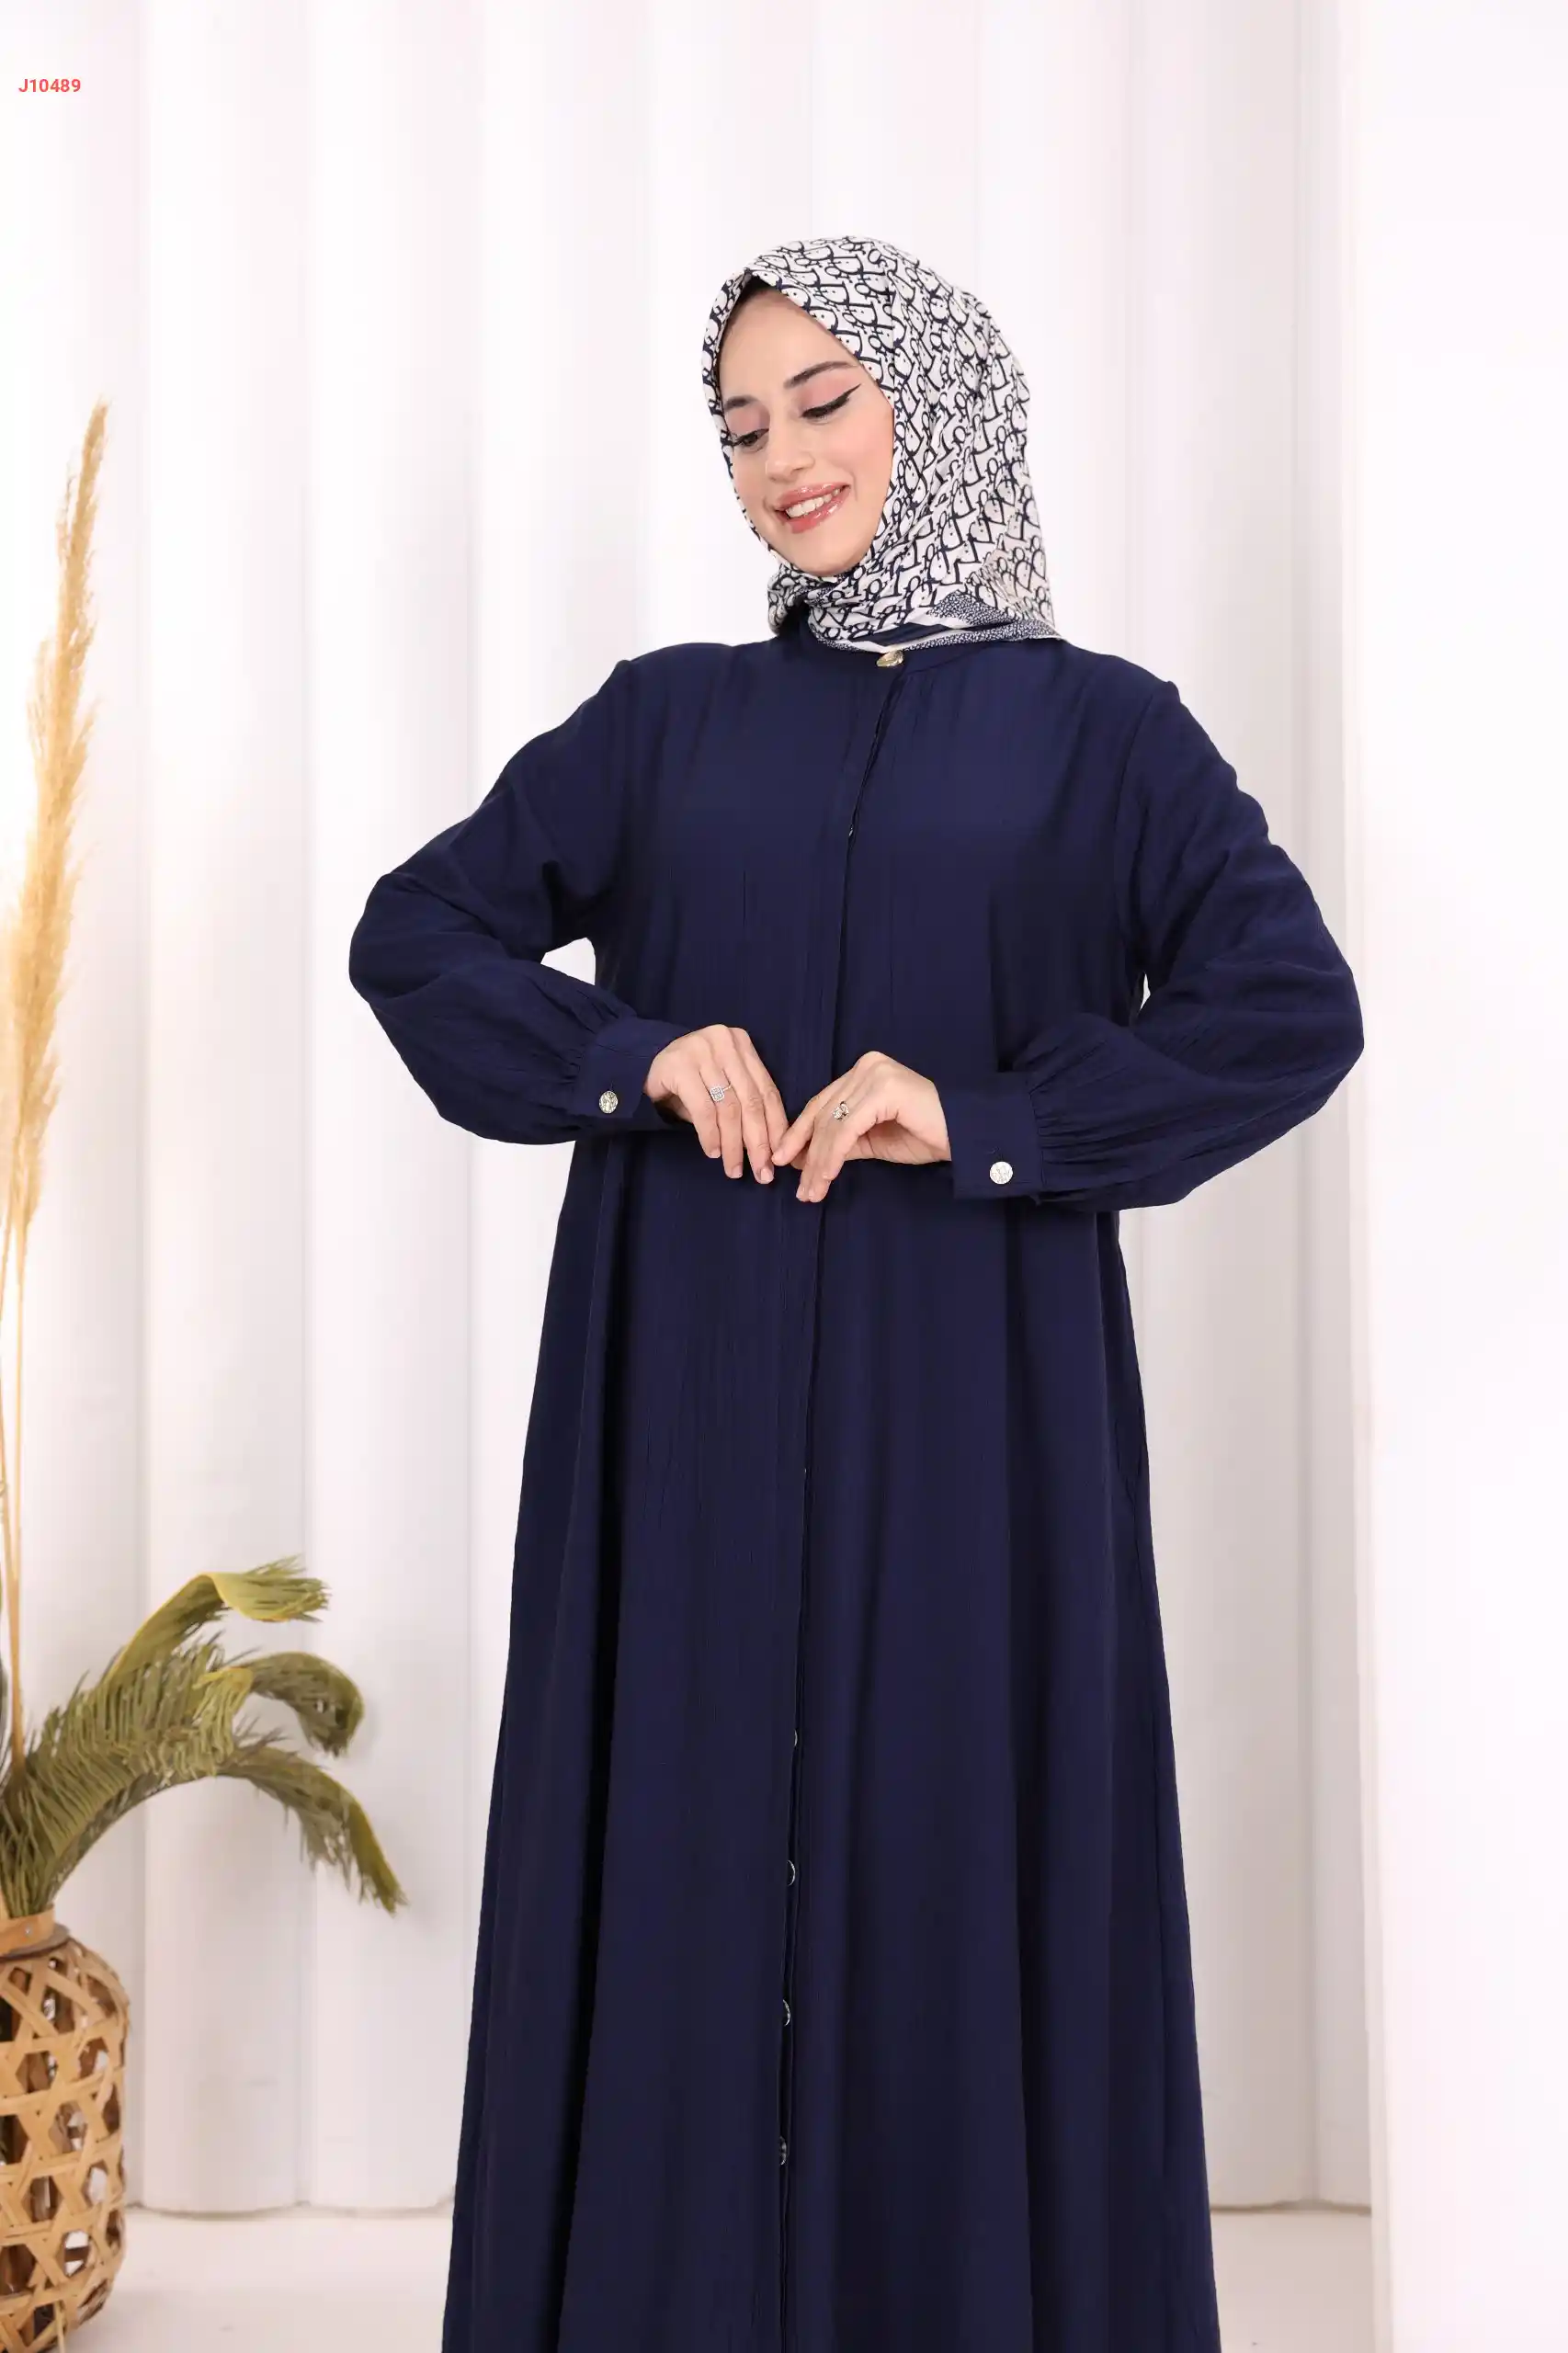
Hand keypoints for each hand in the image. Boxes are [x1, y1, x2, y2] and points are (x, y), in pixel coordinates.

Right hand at [644, 1024, 788, 1182]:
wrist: (642, 1064)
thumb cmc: (689, 1081)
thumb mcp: (722, 1087)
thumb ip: (745, 1107)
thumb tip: (770, 1150)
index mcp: (742, 1044)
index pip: (767, 1090)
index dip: (776, 1127)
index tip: (780, 1157)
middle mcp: (725, 1042)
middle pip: (751, 1101)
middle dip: (758, 1142)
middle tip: (762, 1173)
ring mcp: (702, 1051)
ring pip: (729, 1108)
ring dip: (733, 1144)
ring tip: (734, 1169)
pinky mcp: (680, 1066)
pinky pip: (703, 1109)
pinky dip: (710, 1135)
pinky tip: (713, 1152)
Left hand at [773, 1052, 950, 1202]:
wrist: (966, 1135)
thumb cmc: (926, 1135)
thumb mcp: (874, 1140)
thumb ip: (843, 1142)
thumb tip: (804, 1158)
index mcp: (864, 1071)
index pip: (822, 1103)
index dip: (799, 1134)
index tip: (784, 1161)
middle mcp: (867, 1066)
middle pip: (823, 1113)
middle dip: (806, 1153)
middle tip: (799, 1188)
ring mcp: (875, 1075)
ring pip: (832, 1124)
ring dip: (818, 1162)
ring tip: (811, 1191)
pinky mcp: (884, 1090)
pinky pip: (847, 1129)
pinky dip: (832, 1156)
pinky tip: (826, 1178)